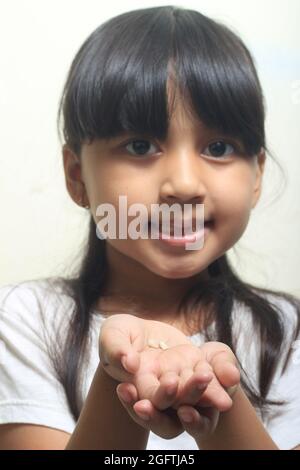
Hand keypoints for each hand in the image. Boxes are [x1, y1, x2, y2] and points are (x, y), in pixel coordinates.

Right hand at [99, 314, 238, 438]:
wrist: (140, 329)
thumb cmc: (121, 333)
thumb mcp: (113, 334)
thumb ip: (116, 348)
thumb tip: (129, 364)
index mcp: (138, 389)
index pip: (147, 406)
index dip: (154, 404)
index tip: (168, 384)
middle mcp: (162, 393)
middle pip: (175, 408)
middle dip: (187, 396)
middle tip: (200, 378)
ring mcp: (181, 383)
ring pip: (196, 399)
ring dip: (207, 394)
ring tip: (215, 388)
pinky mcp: (196, 368)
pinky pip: (211, 379)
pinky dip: (219, 376)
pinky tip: (228, 375)